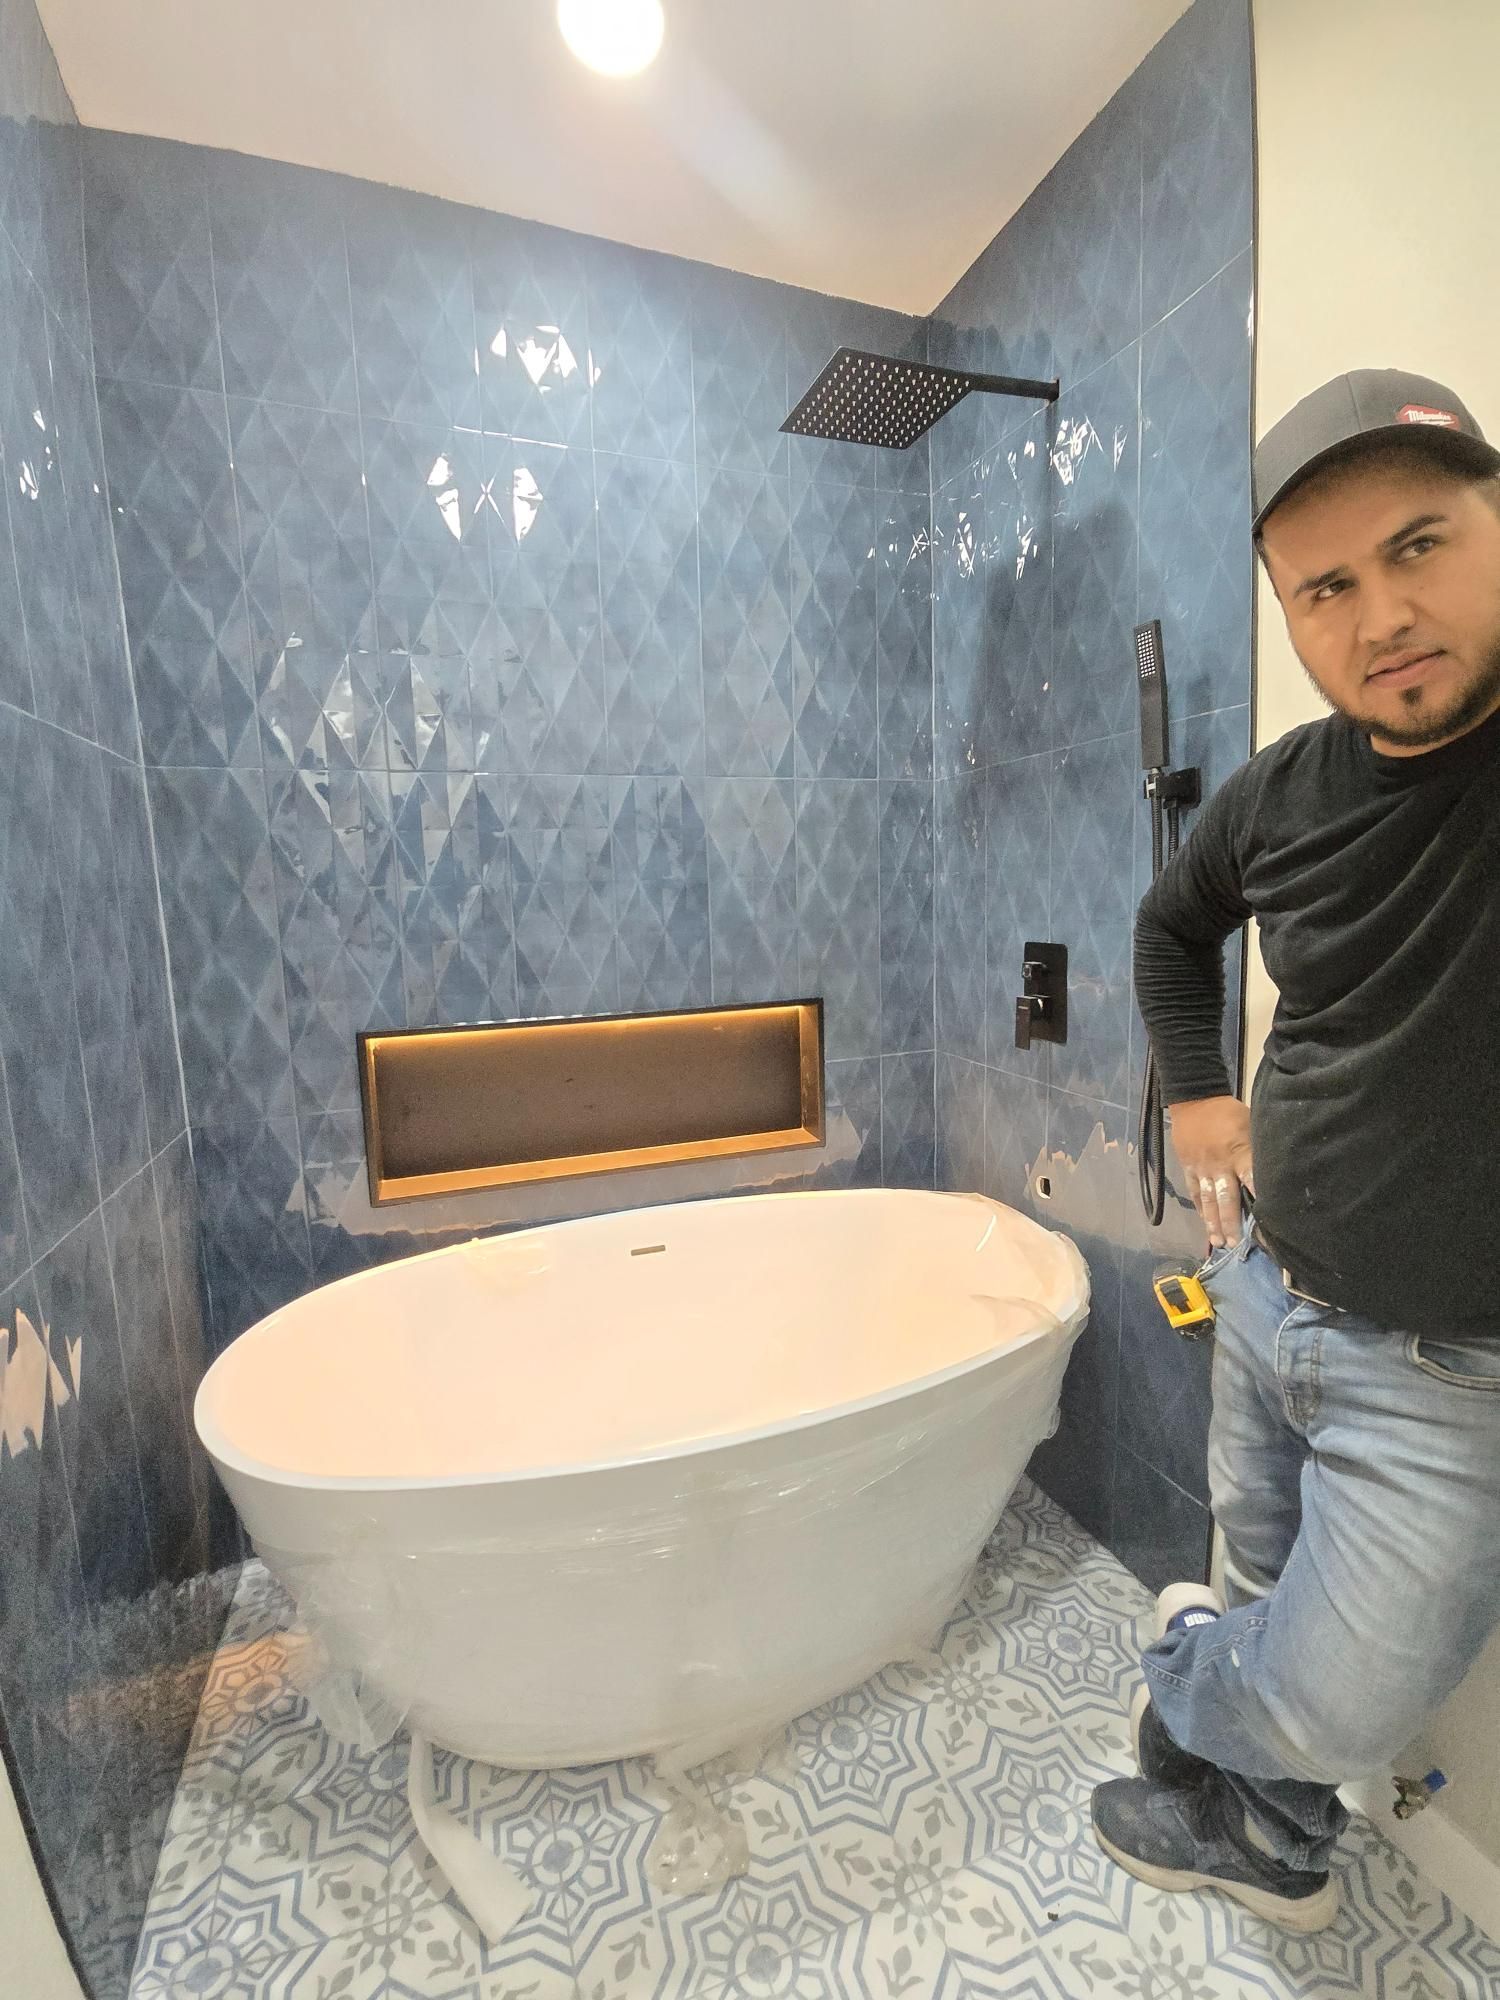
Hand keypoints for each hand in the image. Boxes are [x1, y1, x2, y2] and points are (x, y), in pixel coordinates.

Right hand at [1168, 1096, 1254, 1248]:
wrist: (1194, 1099)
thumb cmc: (1230, 1112)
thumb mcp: (1252, 1124)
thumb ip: (1259, 1150)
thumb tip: (1276, 1171)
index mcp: (1240, 1152)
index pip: (1253, 1182)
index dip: (1260, 1203)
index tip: (1266, 1225)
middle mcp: (1220, 1165)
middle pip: (1227, 1199)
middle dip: (1231, 1223)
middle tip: (1236, 1245)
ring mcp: (1202, 1168)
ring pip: (1208, 1200)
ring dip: (1213, 1223)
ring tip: (1218, 1242)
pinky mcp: (1188, 1168)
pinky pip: (1194, 1192)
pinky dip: (1200, 1209)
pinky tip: (1205, 1224)